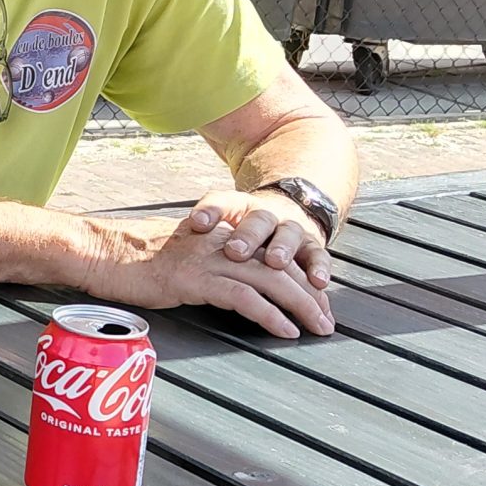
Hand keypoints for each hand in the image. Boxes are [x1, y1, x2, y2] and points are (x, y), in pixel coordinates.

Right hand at [84, 215, 333, 338]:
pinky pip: (243, 296)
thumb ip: (200, 266)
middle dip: (309, 294)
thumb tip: (220, 288)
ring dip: (301, 306)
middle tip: (327, 321)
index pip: (269, 255)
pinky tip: (285, 330)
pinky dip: (270, 315)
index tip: (313, 301)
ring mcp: (206, 259)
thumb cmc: (125, 260)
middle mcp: (218, 243)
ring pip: (270, 279)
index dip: (297, 277)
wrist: (95, 251)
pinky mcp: (193, 279)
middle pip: (279, 265)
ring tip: (318, 328)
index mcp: (216, 236)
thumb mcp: (171, 257)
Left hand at [185, 187, 332, 286]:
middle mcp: (265, 215)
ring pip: (288, 235)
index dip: (209, 212)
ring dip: (282, 249)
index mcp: (238, 206)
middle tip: (236, 251)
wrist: (284, 214)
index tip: (197, 222)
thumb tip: (167, 241)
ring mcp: (290, 229)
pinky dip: (318, 268)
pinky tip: (317, 282)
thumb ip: (197, 232)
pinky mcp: (312, 246)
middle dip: (247, 236)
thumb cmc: (242, 228)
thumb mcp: (218, 226)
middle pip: (257, 221)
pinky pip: (317, 256)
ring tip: (275, 262)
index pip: (221, 203)